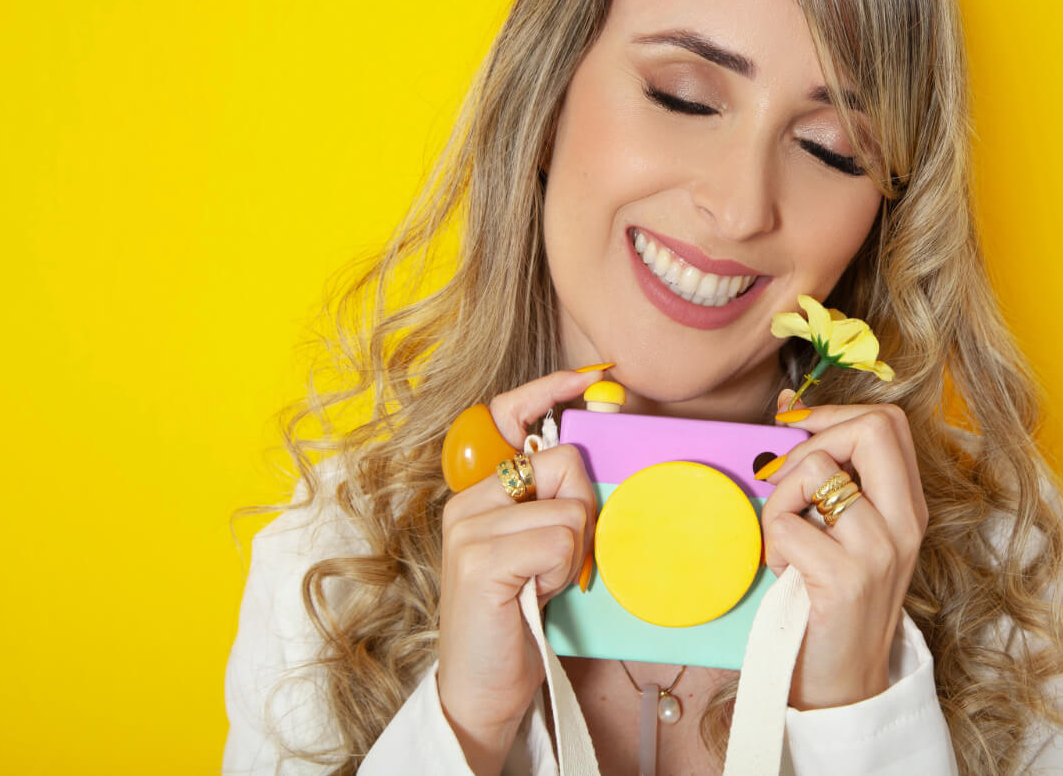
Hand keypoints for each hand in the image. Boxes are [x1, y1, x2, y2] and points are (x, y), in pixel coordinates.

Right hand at [435, 368, 601, 774]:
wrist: (486, 688)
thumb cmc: (520, 616)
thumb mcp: (539, 546)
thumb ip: (554, 502)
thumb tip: (595, 457)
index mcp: (480, 491)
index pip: (505, 413)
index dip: (548, 387)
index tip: (588, 373)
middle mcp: (467, 500)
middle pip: (562, 461)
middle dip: (583, 511)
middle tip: (562, 559)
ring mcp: (468, 528)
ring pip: (569, 506)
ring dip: (574, 553)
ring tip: (545, 582)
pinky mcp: (479, 559)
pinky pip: (559, 538)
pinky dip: (564, 570)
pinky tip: (538, 593)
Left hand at [757, 392, 928, 709]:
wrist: (845, 684)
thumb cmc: (836, 602)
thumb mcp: (849, 534)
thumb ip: (832, 477)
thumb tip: (788, 407)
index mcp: (909, 506)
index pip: (887, 421)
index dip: (836, 412)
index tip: (798, 430)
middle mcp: (905, 522)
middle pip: (870, 427)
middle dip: (814, 440)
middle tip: (789, 482)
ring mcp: (879, 550)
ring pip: (813, 472)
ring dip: (780, 503)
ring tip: (787, 541)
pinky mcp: (846, 578)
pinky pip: (785, 525)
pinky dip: (772, 546)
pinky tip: (787, 572)